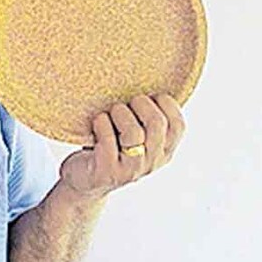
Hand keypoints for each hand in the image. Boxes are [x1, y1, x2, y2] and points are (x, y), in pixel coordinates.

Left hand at [58, 94, 185, 200]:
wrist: (82, 182)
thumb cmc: (108, 148)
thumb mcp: (133, 135)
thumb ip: (146, 118)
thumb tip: (151, 79)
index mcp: (164, 151)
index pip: (179, 125)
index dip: (165, 103)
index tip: (147, 97)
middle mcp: (151, 162)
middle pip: (157, 124)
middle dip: (140, 104)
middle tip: (124, 104)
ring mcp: (130, 169)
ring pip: (133, 133)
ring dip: (119, 114)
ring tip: (109, 114)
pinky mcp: (107, 172)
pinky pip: (107, 141)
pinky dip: (101, 124)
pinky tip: (97, 123)